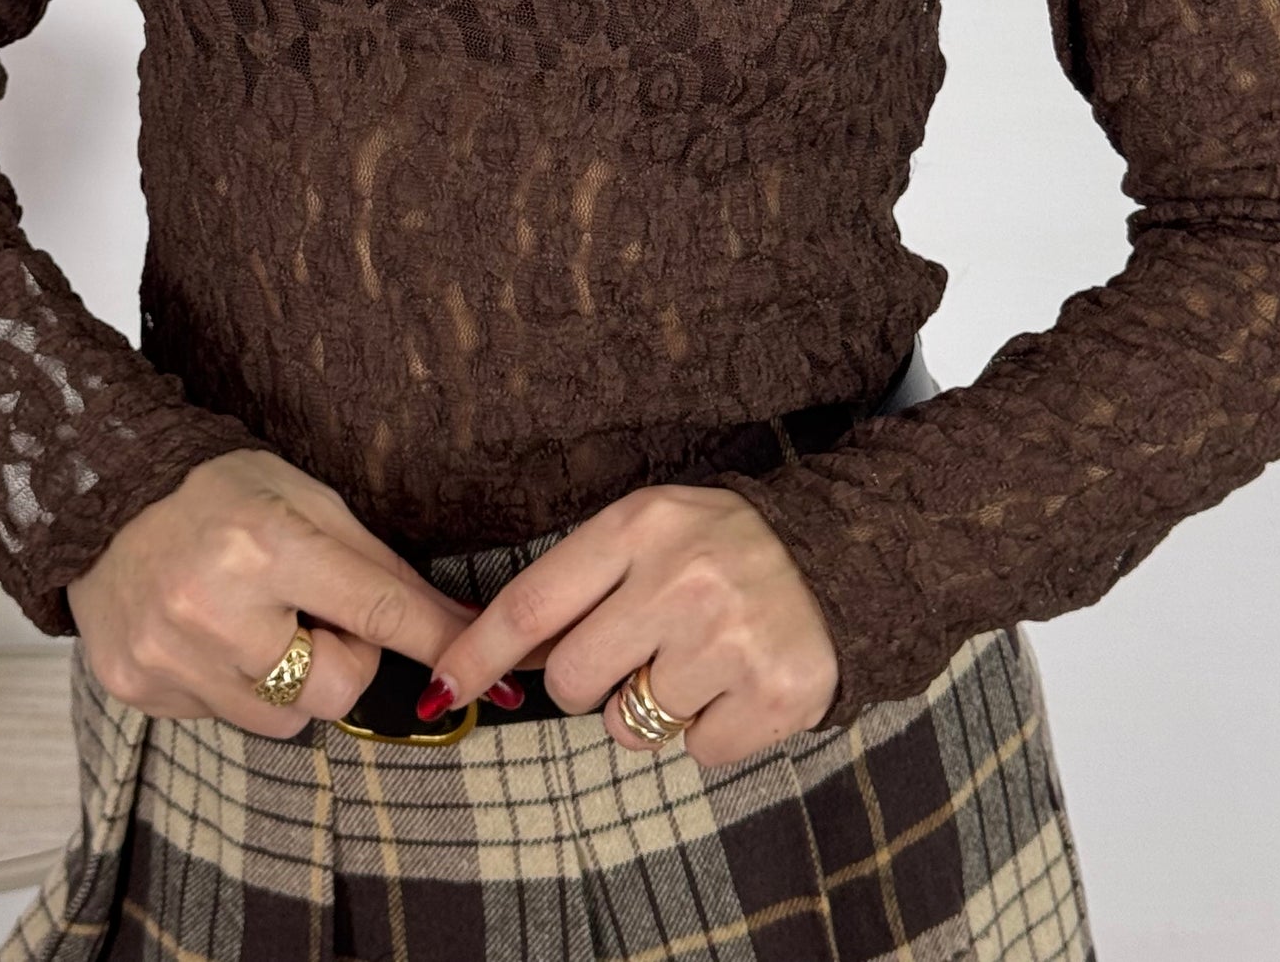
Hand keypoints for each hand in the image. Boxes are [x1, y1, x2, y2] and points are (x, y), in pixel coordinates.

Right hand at [64, 447, 487, 736]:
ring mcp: (172, 657)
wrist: (103, 490)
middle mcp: (217, 609)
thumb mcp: (308, 501)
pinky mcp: (138, 688)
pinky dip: (232, 684)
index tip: (481, 672)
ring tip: (256, 621)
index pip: (377, 611)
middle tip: (317, 614)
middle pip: (336, 688)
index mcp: (269, 545)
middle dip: (346, 659)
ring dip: (290, 680)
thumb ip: (378, 567)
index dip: (435, 641)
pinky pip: (223, 717)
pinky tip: (207, 633)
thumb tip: (454, 624)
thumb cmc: (220, 488)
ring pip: (282, 718)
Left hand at [414, 483, 839, 767]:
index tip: (441, 690)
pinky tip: (736, 682)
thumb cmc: (719, 548)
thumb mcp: (647, 533)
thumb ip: (577, 584)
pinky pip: (695, 751)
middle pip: (573, 681)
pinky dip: (708, 729)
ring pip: (631, 725)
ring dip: (652, 708)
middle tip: (636, 653)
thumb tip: (496, 655)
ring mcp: (730, 638)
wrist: (838, 554)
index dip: (477, 655)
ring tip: (698, 659)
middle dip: (591, 684)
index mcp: (638, 527)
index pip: (532, 605)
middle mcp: (681, 577)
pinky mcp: (774, 693)